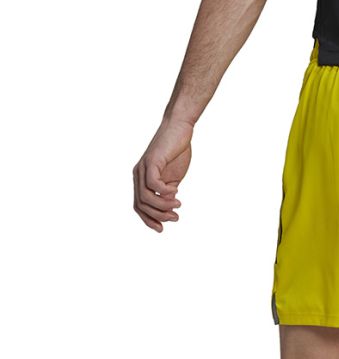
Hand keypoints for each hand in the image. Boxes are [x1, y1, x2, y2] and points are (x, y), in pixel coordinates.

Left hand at [132, 117, 193, 231]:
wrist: (179, 129)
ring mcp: (143, 168)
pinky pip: (153, 183)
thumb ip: (169, 191)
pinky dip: (163, 192)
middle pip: (141, 205)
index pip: (139, 206)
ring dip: (163, 206)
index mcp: (142, 180)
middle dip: (158, 216)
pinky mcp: (152, 161)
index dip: (149, 220)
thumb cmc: (177, 152)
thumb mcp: (173, 177)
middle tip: (175, 217)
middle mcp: (138, 174)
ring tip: (177, 206)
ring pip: (145, 197)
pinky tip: (175, 192)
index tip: (163, 228)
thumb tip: (169, 206)